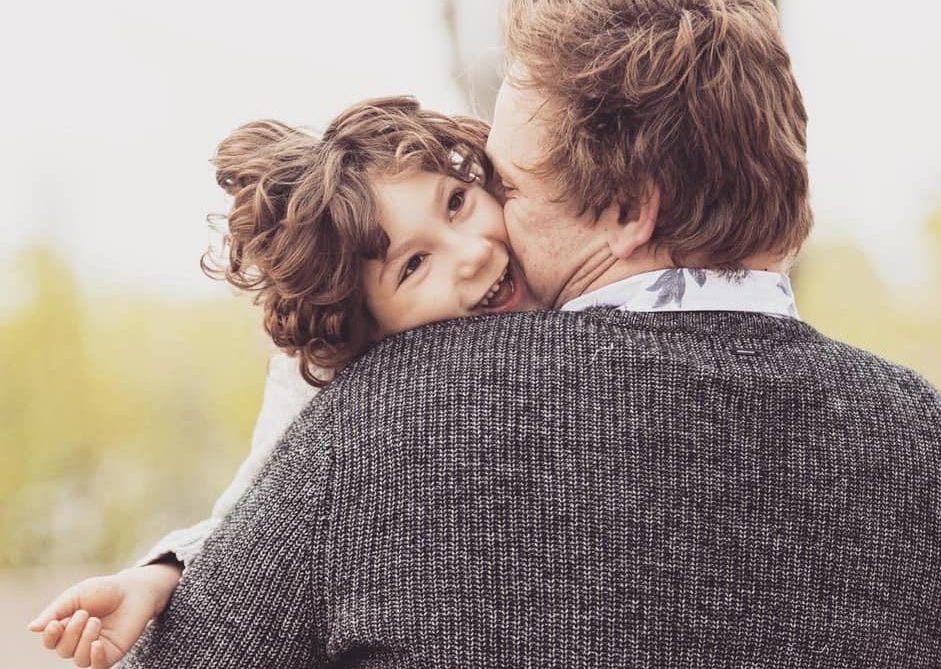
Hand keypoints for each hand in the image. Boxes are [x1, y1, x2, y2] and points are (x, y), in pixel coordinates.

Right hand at [28, 563, 182, 667]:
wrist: (134, 590)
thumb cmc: (105, 590)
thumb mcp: (77, 595)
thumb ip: (56, 611)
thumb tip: (32, 628)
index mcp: (67, 627)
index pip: (50, 641)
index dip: (50, 636)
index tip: (56, 623)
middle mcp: (79, 641)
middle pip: (63, 650)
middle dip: (71, 632)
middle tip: (85, 613)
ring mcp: (95, 648)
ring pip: (78, 659)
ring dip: (84, 640)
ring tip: (96, 621)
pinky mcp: (112, 653)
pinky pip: (98, 667)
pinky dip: (95, 657)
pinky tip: (97, 644)